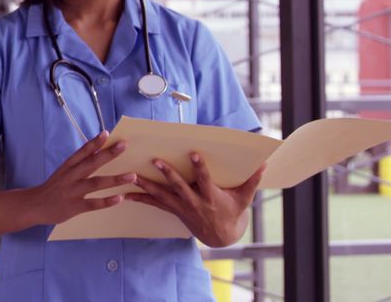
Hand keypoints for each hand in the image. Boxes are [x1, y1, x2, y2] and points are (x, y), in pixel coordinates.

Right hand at [30, 131, 135, 226]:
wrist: (34, 205)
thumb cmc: (53, 188)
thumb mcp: (63, 172)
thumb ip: (78, 164)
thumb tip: (97, 153)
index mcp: (68, 166)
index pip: (82, 152)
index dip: (94, 142)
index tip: (107, 133)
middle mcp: (71, 177)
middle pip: (92, 163)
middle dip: (108, 154)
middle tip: (124, 145)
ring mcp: (73, 192)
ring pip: (96, 183)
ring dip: (115, 179)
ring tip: (132, 175)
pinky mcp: (74, 206)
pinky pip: (93, 204)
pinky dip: (106, 201)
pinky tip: (119, 198)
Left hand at [126, 153, 264, 246]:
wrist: (221, 236)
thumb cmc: (232, 212)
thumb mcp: (244, 198)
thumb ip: (252, 180)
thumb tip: (265, 164)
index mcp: (211, 197)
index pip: (205, 180)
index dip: (200, 168)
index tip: (194, 154)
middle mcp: (194, 203)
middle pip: (179, 187)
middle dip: (167, 174)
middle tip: (155, 160)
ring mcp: (181, 208)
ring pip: (162, 196)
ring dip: (146, 185)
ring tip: (131, 175)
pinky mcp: (173, 211)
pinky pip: (154, 204)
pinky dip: (140, 198)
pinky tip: (126, 193)